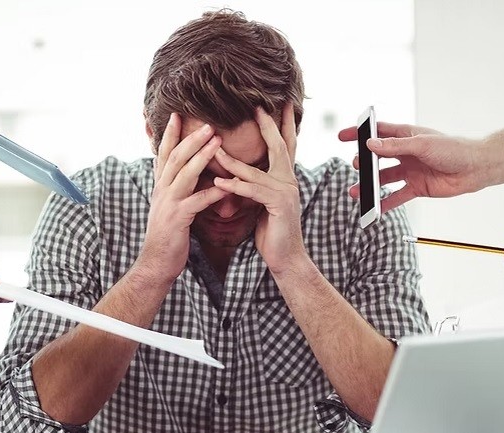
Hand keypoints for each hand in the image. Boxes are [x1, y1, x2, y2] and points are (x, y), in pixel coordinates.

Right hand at [140, 113, 227, 281]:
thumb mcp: (169, 206)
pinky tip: (227, 186)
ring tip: (218, 141)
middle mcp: (162, 190)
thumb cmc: (168, 235)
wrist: (156, 262)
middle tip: (208, 123)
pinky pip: (197, 201)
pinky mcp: (178, 219)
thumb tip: (186, 173)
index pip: (164, 154)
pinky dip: (213, 192)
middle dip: (191, 138)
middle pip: (176, 158)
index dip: (170, 134)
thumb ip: (176, 188)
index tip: (178, 115)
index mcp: (160, 186)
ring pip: (185, 174)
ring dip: (201, 156)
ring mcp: (168, 204)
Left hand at [213, 104, 305, 274]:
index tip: (280, 104)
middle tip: (257, 106)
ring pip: (256, 170)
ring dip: (232, 160)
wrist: (286, 258)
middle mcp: (289, 181)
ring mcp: (286, 192)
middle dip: (268, 125)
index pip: (285, 145)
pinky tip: (219, 182)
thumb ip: (257, 184)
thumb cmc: (272, 230)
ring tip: (214, 148)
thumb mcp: (263, 202)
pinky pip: (253, 192)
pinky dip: (235, 186)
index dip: (282, 124)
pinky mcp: (278, 206)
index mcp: (285, 178)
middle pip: (279, 146)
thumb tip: (242, 171)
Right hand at [338, 122, 487, 211]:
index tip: (342, 137)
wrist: (475, 169)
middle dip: (363, 162)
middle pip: (377, 158)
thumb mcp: (422, 144)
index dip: (359, 134)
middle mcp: (406, 153)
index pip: (377, 133)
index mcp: (406, 136)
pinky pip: (396, 196)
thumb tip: (370, 145)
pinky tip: (373, 209)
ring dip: (369, 185)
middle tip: (356, 166)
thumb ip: (395, 146)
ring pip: (383, 179)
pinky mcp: (416, 187)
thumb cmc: (453, 149)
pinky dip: (384, 203)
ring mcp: (410, 171)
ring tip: (356, 192)